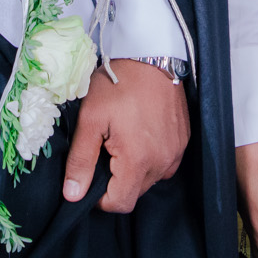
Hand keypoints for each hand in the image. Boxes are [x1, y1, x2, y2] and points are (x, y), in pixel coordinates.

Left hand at [62, 58, 190, 211]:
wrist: (150, 54)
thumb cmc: (117, 84)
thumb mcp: (90, 119)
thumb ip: (81, 161)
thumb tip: (73, 195)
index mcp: (138, 160)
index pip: (121, 203)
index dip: (101, 198)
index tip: (91, 176)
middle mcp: (163, 162)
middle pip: (135, 191)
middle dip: (117, 180)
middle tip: (105, 149)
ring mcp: (176, 151)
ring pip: (150, 178)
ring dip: (134, 169)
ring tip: (122, 139)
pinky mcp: (184, 140)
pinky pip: (164, 162)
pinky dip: (150, 157)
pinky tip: (140, 134)